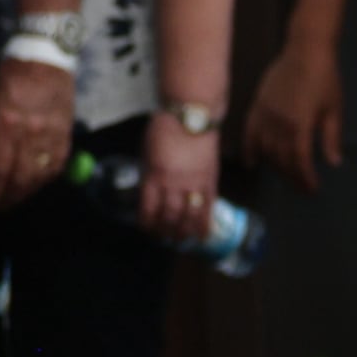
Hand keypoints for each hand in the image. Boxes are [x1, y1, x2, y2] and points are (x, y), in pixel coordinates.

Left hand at [0, 56, 74, 211]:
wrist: (46, 58)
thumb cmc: (10, 78)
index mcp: (7, 124)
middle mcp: (31, 133)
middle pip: (20, 179)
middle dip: (8, 198)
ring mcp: (52, 135)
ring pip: (40, 176)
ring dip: (26, 193)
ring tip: (15, 199)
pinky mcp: (66, 134)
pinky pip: (57, 166)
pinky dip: (45, 180)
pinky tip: (35, 184)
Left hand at [139, 110, 220, 243]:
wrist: (192, 116)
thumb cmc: (165, 129)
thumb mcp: (146, 152)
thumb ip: (148, 174)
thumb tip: (149, 192)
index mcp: (153, 175)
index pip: (148, 208)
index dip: (147, 224)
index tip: (147, 230)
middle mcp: (172, 183)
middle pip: (169, 216)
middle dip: (165, 232)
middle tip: (164, 239)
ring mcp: (193, 183)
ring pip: (189, 216)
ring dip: (184, 232)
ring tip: (181, 240)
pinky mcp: (210, 180)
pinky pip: (208, 207)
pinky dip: (205, 224)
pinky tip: (203, 235)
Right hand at [246, 40, 342, 193]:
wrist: (305, 50)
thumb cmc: (325, 79)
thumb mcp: (334, 109)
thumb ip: (331, 137)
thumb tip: (333, 163)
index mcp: (300, 126)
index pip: (299, 161)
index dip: (305, 178)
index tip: (312, 188)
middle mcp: (279, 124)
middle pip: (282, 159)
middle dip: (292, 176)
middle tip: (301, 186)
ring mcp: (265, 115)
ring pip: (265, 150)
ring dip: (275, 166)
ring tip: (286, 175)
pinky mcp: (256, 106)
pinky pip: (249, 133)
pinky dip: (249, 149)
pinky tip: (251, 162)